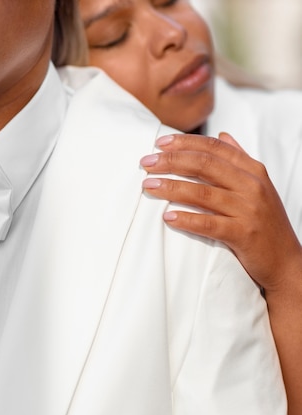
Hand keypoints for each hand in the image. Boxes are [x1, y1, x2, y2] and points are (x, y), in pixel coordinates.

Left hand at [140, 132, 301, 295]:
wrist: (286, 262)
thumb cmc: (265, 221)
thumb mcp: (259, 185)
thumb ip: (240, 159)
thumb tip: (223, 135)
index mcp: (253, 171)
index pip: (214, 148)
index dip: (185, 143)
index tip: (160, 143)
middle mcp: (252, 186)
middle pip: (205, 165)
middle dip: (171, 161)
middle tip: (146, 162)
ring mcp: (249, 210)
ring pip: (203, 193)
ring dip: (172, 187)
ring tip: (148, 185)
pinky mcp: (243, 234)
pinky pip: (209, 224)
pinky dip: (186, 219)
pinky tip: (167, 217)